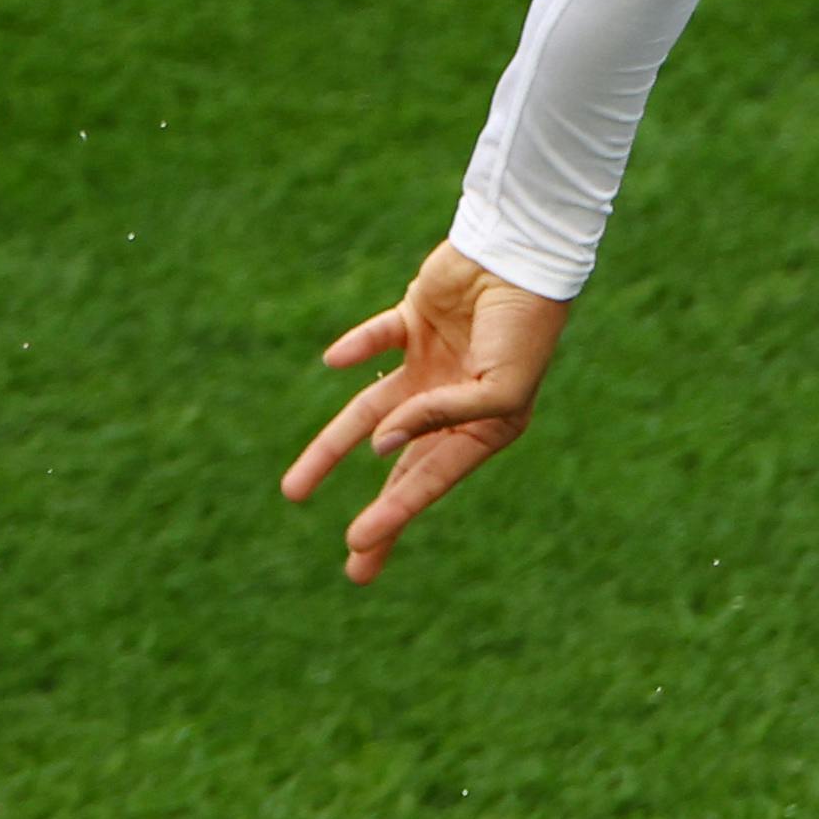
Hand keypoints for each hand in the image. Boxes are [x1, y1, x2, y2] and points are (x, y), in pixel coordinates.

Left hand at [281, 241, 571, 583]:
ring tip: (296, 490)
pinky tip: (334, 361)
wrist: (521, 257)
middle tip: (355, 561)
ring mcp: (434, 364)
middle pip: (402, 466)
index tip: (357, 547)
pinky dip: (357, 348)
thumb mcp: (496, 388)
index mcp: (488, 425)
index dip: (395, 513)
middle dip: (379, 513)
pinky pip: (378, 340)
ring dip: (332, 449)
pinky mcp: (416, 322)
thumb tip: (380, 443)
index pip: (431, 478)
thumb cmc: (523, 329)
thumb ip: (440, 417)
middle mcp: (456, 402)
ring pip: (369, 413)